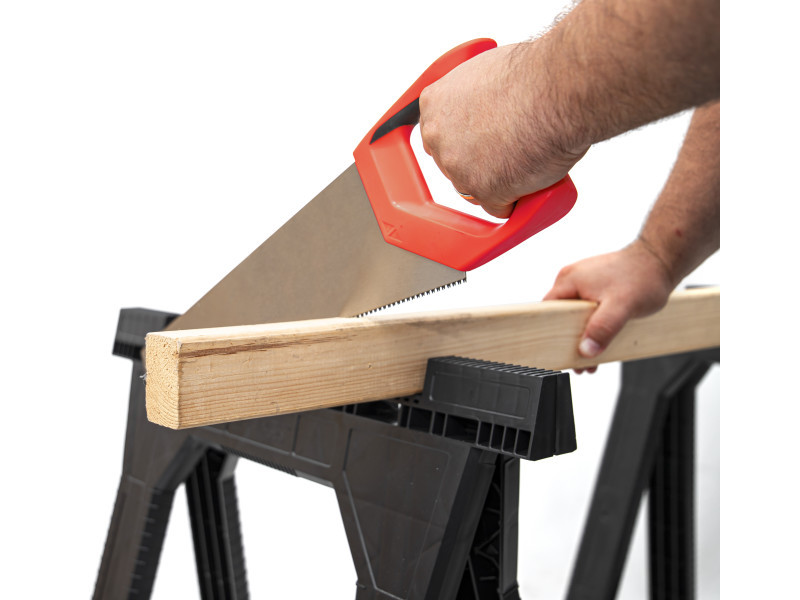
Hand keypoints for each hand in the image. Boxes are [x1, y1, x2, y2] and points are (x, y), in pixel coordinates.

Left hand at [419, 44, 587, 217]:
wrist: (561, 91)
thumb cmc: (535, 77)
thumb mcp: (488, 73)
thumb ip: (473, 97)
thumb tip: (482, 110)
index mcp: (435, 103)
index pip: (439, 136)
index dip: (463, 142)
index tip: (479, 143)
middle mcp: (439, 137)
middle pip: (455, 166)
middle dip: (479, 164)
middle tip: (510, 149)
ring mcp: (459, 168)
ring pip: (475, 190)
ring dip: (498, 182)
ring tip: (526, 159)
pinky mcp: (485, 192)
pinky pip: (498, 208)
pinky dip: (515, 201)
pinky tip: (531, 181)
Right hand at [543, 239, 675, 370]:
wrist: (660, 260)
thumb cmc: (642, 276)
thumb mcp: (621, 307)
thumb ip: (602, 329)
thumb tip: (585, 350)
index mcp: (569, 280)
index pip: (547, 312)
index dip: (551, 335)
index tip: (560, 354)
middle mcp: (571, 279)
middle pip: (560, 316)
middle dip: (569, 341)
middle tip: (580, 364)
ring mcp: (583, 282)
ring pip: (574, 315)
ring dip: (582, 336)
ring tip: (592, 359)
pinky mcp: (594, 286)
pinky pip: (585, 310)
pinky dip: (591, 327)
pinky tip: (601, 341)